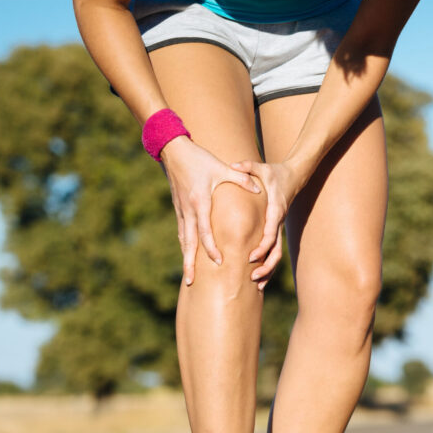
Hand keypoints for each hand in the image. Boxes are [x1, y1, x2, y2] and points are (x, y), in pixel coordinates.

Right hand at [159, 136, 260, 285]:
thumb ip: (241, 179)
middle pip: (188, 242)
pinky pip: (182, 231)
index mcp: (199, 202)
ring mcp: (181, 210)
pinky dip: (184, 245)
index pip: (205, 231)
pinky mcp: (179, 208)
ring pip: (183, 239)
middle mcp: (188, 210)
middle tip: (190, 282)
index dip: (211, 248)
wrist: (173, 150)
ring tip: (188, 276)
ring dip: (185, 258)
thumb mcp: (221, 167)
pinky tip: (187, 255)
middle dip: (190, 263)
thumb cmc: (199, 159)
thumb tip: (259, 188)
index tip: (218, 262)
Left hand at [229, 160, 301, 290]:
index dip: (261, 248)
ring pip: (276, 254)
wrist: (294, 176)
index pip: (269, 234)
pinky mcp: (276, 230)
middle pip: (275, 251)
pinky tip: (259, 278)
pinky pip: (273, 251)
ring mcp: (278, 228)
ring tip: (256, 284)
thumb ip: (248, 167)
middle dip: (266, 266)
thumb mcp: (261, 167)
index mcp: (274, 211)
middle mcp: (278, 223)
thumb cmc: (275, 172)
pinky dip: (268, 265)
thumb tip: (234, 165)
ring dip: (268, 270)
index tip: (251, 258)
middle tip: (252, 277)